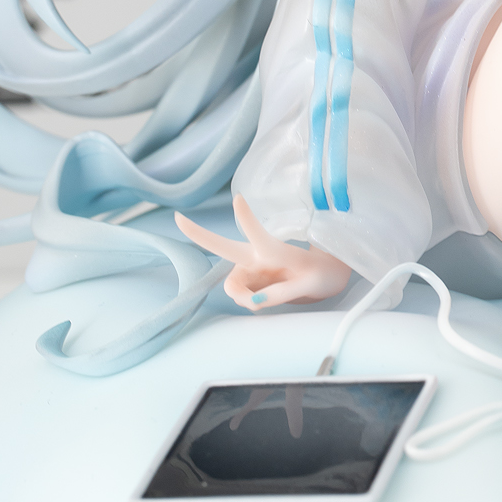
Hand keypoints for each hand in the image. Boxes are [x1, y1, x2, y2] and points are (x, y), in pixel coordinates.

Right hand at [174, 193, 351, 311]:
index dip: (247, 219)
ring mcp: (249, 267)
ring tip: (270, 299)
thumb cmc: (319, 274)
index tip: (238, 199)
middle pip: (223, 247)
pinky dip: (249, 302)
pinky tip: (267, 296)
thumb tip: (253, 302)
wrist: (323, 277)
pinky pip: (240, 296)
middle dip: (199, 234)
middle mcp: (255, 255)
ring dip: (244, 298)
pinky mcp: (248, 279)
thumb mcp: (309, 285)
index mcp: (273, 250)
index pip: (258, 234)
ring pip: (233, 287)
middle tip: (178, 219)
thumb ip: (281, 293)